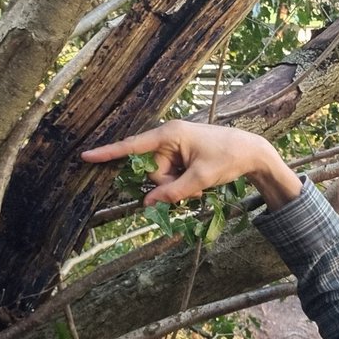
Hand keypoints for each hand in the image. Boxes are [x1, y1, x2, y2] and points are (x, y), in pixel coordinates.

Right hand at [80, 120, 300, 208]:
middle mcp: (168, 137)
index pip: (132, 146)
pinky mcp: (180, 153)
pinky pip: (170, 173)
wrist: (252, 152)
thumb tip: (147, 204)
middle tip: (191, 185)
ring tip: (198, 183)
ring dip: (175, 185)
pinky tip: (198, 180)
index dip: (108, 153)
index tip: (86, 156)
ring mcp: (174, 145)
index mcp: (169, 134)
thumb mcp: (200, 180)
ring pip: (160, 175)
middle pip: (150, 169)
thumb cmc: (228, 158)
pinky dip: (181, 182)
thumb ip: (172, 193)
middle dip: (165, 183)